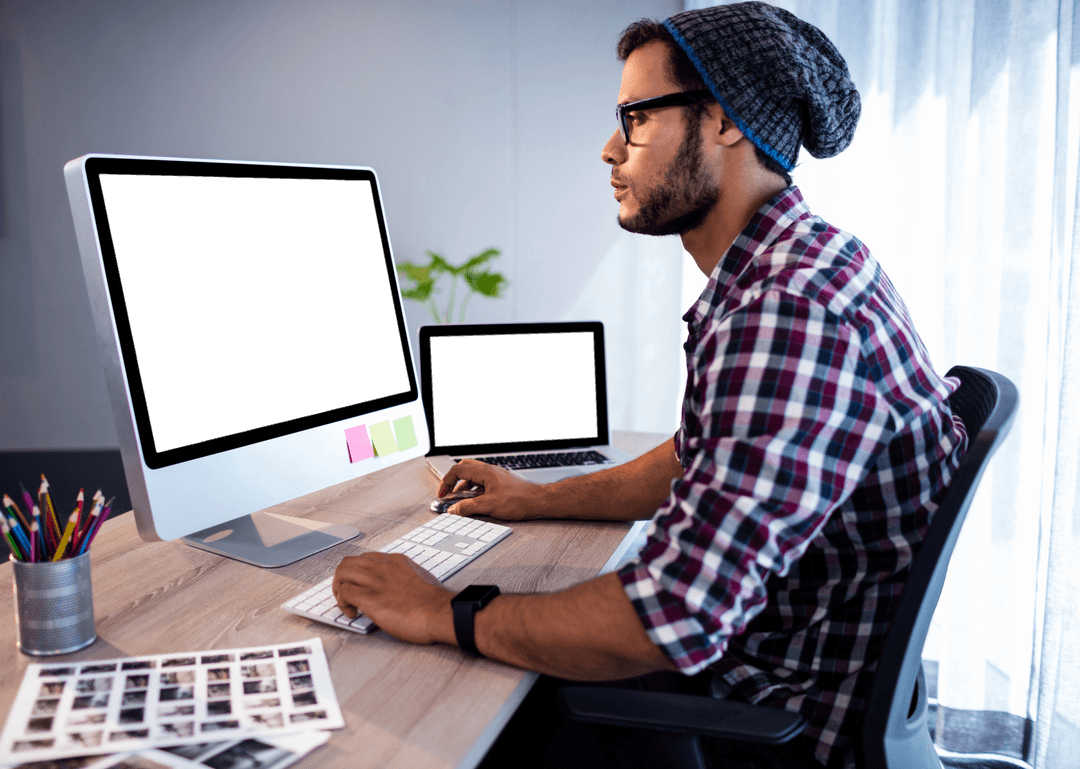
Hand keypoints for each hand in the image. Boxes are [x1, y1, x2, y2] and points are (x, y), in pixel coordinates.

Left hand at [332, 553, 452, 644]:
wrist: (440, 612)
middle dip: (342, 578)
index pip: (365, 558)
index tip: (360, 585)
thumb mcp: (419, 578)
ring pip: (342, 573)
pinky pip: (344, 593)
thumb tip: (398, 588)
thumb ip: (404, 578)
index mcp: (395, 561)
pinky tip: (353, 613)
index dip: (357, 573)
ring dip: (339, 589)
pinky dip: (343, 604)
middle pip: (348, 562)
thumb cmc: (433, 602)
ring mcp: (375, 581)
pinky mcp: (370, 598)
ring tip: (346, 604)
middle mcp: (383, 567)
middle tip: (346, 595)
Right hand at [436, 459, 540, 520]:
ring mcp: (495, 476)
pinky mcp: (500, 483)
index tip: (442, 494)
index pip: (457, 470)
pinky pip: (482, 482)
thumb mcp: (489, 506)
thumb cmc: (519, 500)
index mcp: (484, 472)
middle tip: (448, 493)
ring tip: (460, 499)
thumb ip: (468, 507)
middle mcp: (489, 471)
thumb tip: (454, 509)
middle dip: (453, 480)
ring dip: (463, 486)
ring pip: (473, 476)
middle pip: (464, 468)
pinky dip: (474, 490)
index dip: (446, 482)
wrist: (538, 501)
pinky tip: (475, 501)